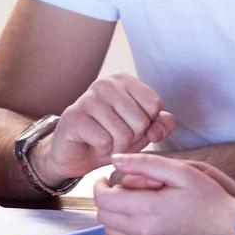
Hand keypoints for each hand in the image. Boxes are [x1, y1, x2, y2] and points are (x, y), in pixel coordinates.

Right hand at [30, 73, 175, 184]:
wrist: (76, 155)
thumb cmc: (111, 138)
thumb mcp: (142, 132)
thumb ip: (160, 125)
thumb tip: (157, 130)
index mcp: (124, 80)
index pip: (154, 105)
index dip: (147, 126)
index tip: (131, 128)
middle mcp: (106, 83)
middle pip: (140, 120)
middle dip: (132, 139)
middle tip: (116, 139)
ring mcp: (88, 98)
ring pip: (123, 133)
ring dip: (118, 147)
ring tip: (106, 143)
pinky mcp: (74, 117)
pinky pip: (104, 140)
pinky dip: (103, 150)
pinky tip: (93, 145)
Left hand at [94, 153, 234, 234]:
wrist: (231, 232)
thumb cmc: (210, 200)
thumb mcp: (182, 171)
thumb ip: (146, 163)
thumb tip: (115, 159)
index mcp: (147, 209)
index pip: (103, 199)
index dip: (100, 186)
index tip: (106, 179)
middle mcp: (143, 234)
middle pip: (104, 216)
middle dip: (107, 200)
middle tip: (123, 189)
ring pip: (111, 234)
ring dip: (115, 217)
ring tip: (134, 205)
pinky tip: (142, 224)